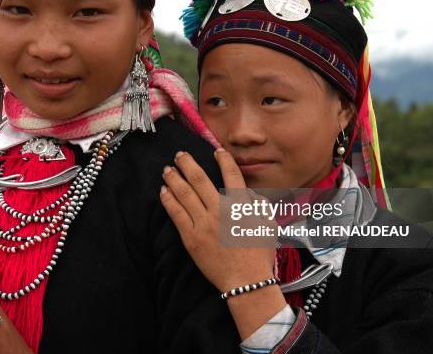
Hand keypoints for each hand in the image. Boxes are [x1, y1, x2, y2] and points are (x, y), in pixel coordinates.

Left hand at [160, 149, 275, 291]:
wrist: (246, 281)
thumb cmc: (260, 255)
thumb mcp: (269, 226)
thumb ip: (259, 205)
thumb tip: (249, 195)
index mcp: (240, 206)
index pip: (231, 175)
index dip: (223, 160)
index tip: (216, 151)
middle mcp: (220, 210)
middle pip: (199, 179)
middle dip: (187, 163)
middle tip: (180, 155)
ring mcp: (204, 223)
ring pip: (184, 194)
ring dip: (174, 178)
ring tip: (167, 169)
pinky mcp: (191, 237)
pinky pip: (176, 214)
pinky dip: (168, 200)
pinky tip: (163, 191)